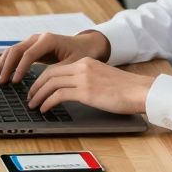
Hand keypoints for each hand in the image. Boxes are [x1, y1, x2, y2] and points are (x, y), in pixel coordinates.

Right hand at [0, 30, 110, 84]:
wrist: (86, 45)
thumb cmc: (82, 54)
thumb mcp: (73, 64)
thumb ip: (58, 71)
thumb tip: (44, 83)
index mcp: (48, 40)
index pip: (28, 54)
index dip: (20, 69)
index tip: (15, 82)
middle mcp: (38, 38)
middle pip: (16, 50)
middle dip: (7, 67)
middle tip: (1, 82)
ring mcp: (33, 41)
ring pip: (13, 50)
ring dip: (3, 64)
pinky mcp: (32, 47)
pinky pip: (16, 53)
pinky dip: (8, 62)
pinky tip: (3, 73)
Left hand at [24, 57, 154, 114]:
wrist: (141, 91)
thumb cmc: (127, 89)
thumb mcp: (103, 77)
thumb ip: (88, 79)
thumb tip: (74, 91)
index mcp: (86, 62)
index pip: (56, 68)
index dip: (42, 78)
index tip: (37, 88)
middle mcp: (82, 67)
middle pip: (49, 74)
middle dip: (36, 86)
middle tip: (30, 97)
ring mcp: (83, 78)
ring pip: (51, 83)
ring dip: (38, 95)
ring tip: (33, 105)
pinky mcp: (86, 91)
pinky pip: (58, 95)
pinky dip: (48, 102)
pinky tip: (45, 109)